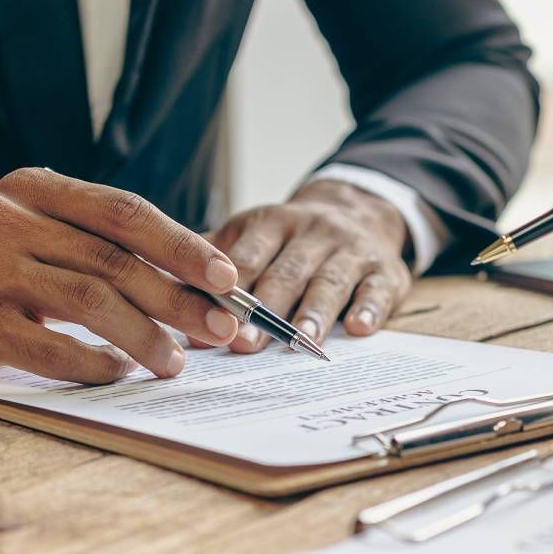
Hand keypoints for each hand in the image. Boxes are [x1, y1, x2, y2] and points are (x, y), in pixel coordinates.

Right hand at [0, 168, 241, 381]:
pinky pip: (51, 351)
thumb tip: (191, 277)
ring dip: (145, 337)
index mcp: (33, 189)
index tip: (227, 277)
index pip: (124, 211)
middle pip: (116, 260)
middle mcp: (7, 220)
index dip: (183, 244)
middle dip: (179, 298)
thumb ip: (93, 240)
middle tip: (221, 327)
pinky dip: (94, 365)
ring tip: (175, 362)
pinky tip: (118, 373)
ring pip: (90, 303)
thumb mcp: (29, 228)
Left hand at [210, 180, 411, 349]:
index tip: (211, 320)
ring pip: (330, 280)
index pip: (246, 256)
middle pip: (287, 271)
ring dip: (315, 312)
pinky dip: (370, 308)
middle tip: (247, 344)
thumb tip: (166, 301)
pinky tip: (359, 328)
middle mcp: (311, 231)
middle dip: (266, 309)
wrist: (359, 210)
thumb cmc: (290, 239)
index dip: (229, 290)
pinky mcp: (385, 269)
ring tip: (303, 341)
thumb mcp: (252, 236)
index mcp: (271, 224)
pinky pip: (378, 289)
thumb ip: (214, 266)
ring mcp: (350, 249)